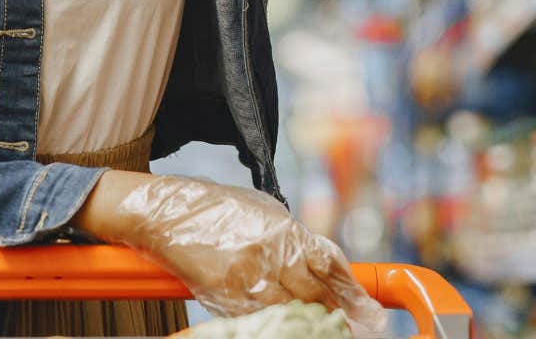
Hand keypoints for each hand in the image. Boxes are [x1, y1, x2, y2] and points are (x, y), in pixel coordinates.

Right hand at [81, 173, 388, 334]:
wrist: (170, 214)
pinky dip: (275, 323)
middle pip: (314, 294)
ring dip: (307, 320)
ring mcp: (247, 279)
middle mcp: (269, 254)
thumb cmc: (218, 209)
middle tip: (349, 324)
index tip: (365, 307)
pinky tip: (285, 325)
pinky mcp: (226, 298)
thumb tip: (321, 265)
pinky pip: (259, 319)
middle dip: (332, 310)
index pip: (328, 263)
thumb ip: (293, 236)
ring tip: (320, 327)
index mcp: (283, 228)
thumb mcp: (264, 211)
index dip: (349, 289)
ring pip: (290, 311)